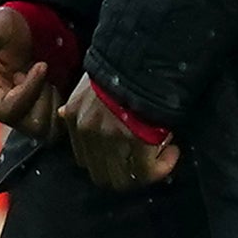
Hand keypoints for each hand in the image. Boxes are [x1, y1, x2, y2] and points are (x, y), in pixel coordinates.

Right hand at [0, 5, 67, 142]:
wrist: (29, 28)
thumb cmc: (10, 26)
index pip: (7, 108)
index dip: (30, 90)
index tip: (42, 65)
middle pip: (26, 122)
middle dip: (42, 97)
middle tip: (45, 70)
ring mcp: (12, 114)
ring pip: (40, 128)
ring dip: (51, 102)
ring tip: (47, 78)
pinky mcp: (28, 116)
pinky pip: (50, 128)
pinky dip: (58, 110)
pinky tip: (52, 87)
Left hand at [64, 75, 177, 191]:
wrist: (142, 56)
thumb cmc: (119, 66)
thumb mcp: (88, 82)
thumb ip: (78, 104)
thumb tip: (64, 114)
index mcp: (76, 120)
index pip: (85, 160)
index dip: (108, 162)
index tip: (127, 151)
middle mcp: (89, 134)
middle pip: (103, 177)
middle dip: (126, 173)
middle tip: (146, 159)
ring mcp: (112, 141)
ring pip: (125, 180)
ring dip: (146, 172)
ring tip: (162, 152)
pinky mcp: (137, 144)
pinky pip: (149, 173)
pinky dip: (164, 167)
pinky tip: (173, 151)